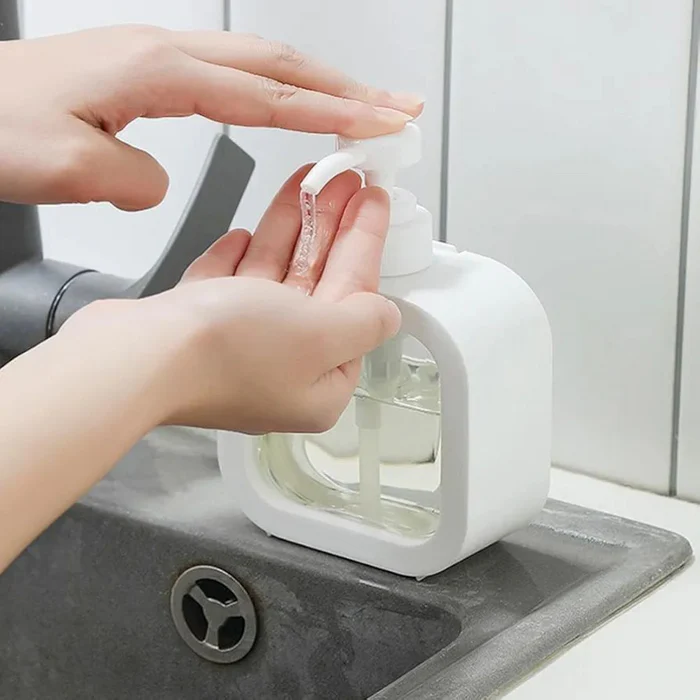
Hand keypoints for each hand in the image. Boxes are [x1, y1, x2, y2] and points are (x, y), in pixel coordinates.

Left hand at [0, 25, 421, 209]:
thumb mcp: (60, 164)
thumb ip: (131, 178)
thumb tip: (158, 184)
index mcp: (158, 73)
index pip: (269, 96)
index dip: (332, 114)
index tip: (379, 127)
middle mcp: (164, 55)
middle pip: (280, 66)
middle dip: (348, 88)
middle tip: (396, 108)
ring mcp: (157, 59)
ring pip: (260, 65)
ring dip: (318, 85)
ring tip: (360, 107)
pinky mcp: (147, 74)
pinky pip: (232, 76)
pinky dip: (277, 90)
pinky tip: (285, 106)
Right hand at [64, 166, 399, 433]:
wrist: (135, 358)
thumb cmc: (226, 353)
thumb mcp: (322, 335)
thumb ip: (364, 321)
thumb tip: (387, 316)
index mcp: (320, 382)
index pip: (356, 302)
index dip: (367, 246)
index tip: (374, 203)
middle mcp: (282, 368)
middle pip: (319, 286)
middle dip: (334, 228)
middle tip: (348, 180)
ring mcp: (239, 348)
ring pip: (276, 277)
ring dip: (294, 228)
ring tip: (310, 179)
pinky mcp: (200, 330)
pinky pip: (232, 285)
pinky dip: (243, 258)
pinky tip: (247, 233)